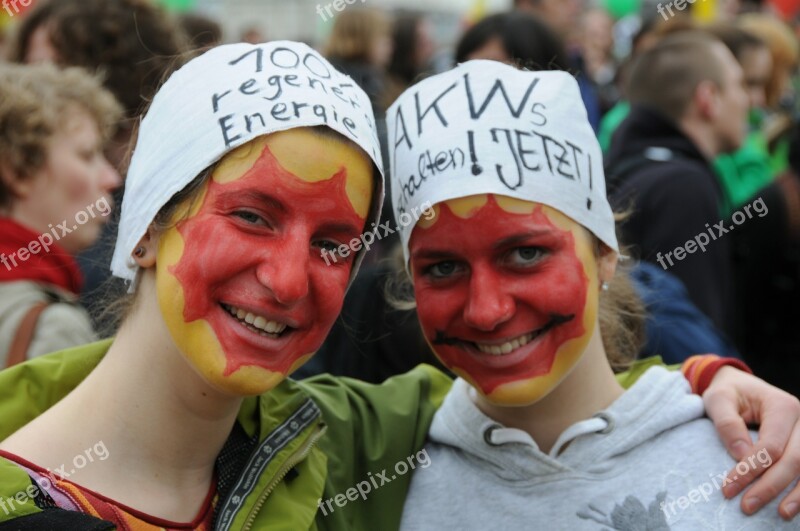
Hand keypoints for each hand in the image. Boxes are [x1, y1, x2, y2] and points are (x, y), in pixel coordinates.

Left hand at [703, 366, 799, 519]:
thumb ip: (727, 423)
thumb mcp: (718, 399)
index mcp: (782, 406)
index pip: (771, 445)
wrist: (739, 387)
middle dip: (770, 486)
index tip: (729, 486)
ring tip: (780, 513)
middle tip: (746, 506)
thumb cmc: (729, 393)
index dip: (752, 468)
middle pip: (794, 460)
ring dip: (795, 494)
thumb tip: (742, 455)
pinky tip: (794, 505)